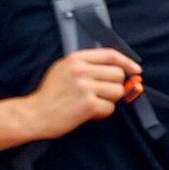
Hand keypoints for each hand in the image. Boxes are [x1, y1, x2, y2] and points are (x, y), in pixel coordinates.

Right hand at [25, 48, 140, 138]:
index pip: (110, 54)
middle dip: (115, 86)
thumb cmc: (49, 95)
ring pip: (117, 91)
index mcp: (75, 59)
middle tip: (102, 94)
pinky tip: (89, 113)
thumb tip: (116, 67)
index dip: (127, 62)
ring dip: (109, 100)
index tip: (135, 69)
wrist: (33, 114)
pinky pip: (110, 108)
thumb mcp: (62, 70)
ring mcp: (84, 87)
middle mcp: (80, 70)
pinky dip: (102, 113)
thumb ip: (86, 65)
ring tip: (94, 103)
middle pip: (118, 74)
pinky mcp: (88, 104)